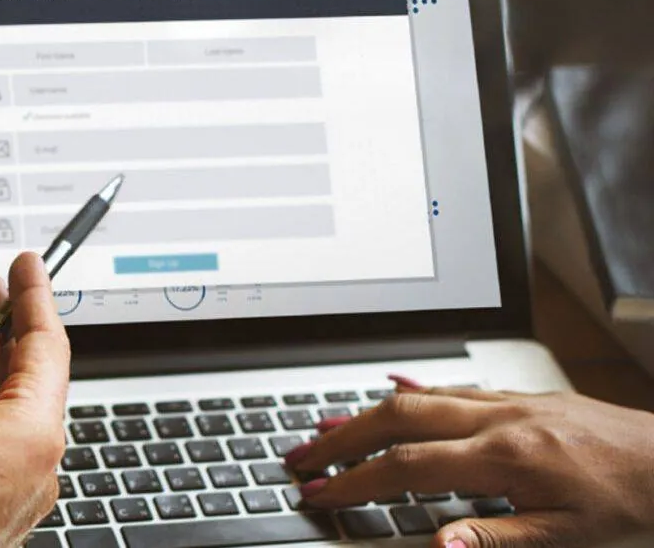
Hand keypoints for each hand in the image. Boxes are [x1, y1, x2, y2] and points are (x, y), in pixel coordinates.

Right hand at [289, 378, 653, 547]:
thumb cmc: (635, 503)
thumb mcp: (571, 539)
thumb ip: (497, 539)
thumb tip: (438, 547)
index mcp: (507, 457)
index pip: (407, 467)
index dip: (354, 481)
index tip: (318, 493)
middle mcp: (500, 419)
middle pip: (397, 417)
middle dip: (341, 438)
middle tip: (300, 457)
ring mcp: (510, 402)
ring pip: (420, 397)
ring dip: (366, 412)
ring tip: (326, 429)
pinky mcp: (523, 398)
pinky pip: (454, 387)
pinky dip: (414, 390)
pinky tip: (394, 388)